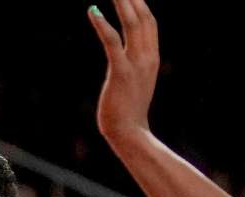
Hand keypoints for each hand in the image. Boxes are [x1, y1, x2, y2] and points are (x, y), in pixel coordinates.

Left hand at [88, 0, 159, 142]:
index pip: (149, 22)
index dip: (141, 4)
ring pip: (132, 24)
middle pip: (143, 17)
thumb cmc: (127, 111)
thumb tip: (122, 56)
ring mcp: (136, 65)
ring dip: (122, 2)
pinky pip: (112, 43)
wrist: (130, 134)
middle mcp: (148, 57)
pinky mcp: (121, 73)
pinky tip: (93, 10)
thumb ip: (131, 65)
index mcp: (151, 58)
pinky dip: (103, 25)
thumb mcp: (134, 82)